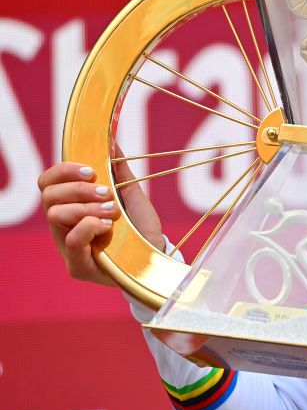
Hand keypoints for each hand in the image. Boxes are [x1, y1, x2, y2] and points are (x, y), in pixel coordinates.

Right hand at [38, 155, 162, 285]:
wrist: (156, 253)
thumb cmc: (139, 226)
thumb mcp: (130, 194)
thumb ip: (118, 171)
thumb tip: (113, 142)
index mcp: (70, 206)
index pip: (48, 182)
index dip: (64, 170)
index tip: (91, 170)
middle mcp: (63, 226)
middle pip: (48, 195)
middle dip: (78, 188)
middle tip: (106, 192)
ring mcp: (67, 247)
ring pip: (56, 215)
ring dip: (87, 207)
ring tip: (112, 212)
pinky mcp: (77, 267)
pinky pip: (71, 241)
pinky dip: (89, 226)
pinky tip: (107, 226)